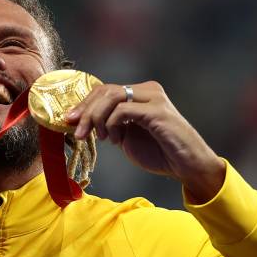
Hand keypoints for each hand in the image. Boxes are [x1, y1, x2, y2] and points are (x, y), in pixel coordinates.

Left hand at [65, 81, 225, 202]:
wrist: (187, 166)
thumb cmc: (160, 152)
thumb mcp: (127, 136)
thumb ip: (110, 125)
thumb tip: (82, 121)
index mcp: (140, 93)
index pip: (104, 90)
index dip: (84, 104)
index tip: (69, 120)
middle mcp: (148, 90)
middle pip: (105, 90)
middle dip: (86, 111)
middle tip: (76, 130)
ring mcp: (154, 99)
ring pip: (112, 97)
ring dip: (96, 118)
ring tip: (98, 137)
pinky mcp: (157, 112)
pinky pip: (123, 111)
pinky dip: (111, 125)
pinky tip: (114, 140)